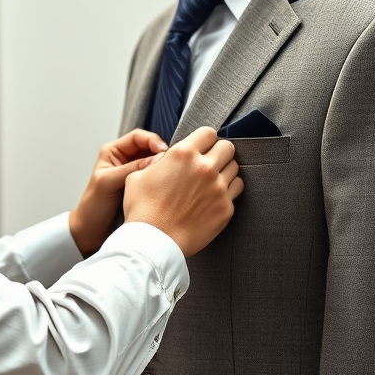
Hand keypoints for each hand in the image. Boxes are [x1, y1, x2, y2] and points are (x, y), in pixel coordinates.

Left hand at [69, 129, 167, 256]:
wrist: (90, 233)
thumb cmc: (92, 208)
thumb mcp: (108, 183)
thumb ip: (131, 169)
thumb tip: (157, 158)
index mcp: (113, 152)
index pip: (138, 137)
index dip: (153, 141)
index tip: (164, 151)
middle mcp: (124, 160)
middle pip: (150, 148)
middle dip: (162, 153)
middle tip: (172, 162)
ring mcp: (134, 174)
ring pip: (154, 163)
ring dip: (163, 166)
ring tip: (173, 173)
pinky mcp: (141, 188)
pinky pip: (155, 178)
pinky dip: (163, 179)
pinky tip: (169, 184)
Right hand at [123, 125, 242, 256]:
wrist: (154, 242)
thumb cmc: (142, 210)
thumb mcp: (138, 176)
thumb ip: (157, 163)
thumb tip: (166, 160)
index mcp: (183, 154)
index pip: (208, 133)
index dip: (205, 139)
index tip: (201, 147)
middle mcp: (204, 167)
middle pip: (228, 147)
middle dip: (219, 152)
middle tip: (210, 162)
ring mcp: (218, 188)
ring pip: (235, 168)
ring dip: (225, 171)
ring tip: (212, 181)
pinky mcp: (226, 208)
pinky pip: (236, 190)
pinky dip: (228, 191)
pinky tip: (215, 197)